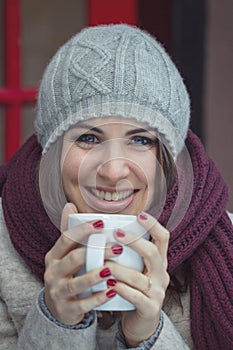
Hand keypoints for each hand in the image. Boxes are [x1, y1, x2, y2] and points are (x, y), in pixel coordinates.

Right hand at [44, 203, 121, 324]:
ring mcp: (58, 292)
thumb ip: (69, 231)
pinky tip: (113, 291)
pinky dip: (98, 298)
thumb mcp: (64, 254)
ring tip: (113, 269)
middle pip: (73, 259)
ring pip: (77, 283)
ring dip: (96, 275)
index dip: (83, 230)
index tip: (102, 222)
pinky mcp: (66, 310)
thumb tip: (70, 205)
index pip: (66, 238)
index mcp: (53, 256)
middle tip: (118, 247)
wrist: (58, 308)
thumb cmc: (66, 274)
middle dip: (96, 252)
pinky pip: (83, 304)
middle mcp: (52, 273)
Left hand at [104, 212, 169, 346]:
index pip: (163, 238)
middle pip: (153, 253)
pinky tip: (109, 285)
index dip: (154, 225)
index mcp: (158, 261)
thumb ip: (128, 253)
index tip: (139, 215)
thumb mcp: (136, 269)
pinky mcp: (150, 308)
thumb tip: (108, 229)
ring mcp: (158, 292)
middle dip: (134, 242)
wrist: (141, 322)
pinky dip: (122, 289)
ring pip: (140, 278)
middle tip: (116, 234)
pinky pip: (136, 297)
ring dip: (120, 269)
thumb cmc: (133, 289)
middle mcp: (161, 274)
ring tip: (104, 264)